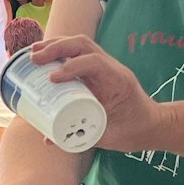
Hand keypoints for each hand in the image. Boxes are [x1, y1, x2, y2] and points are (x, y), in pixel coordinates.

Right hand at [28, 36, 161, 151]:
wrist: (150, 125)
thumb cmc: (133, 130)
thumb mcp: (110, 136)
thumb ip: (82, 137)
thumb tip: (48, 139)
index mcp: (118, 80)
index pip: (95, 63)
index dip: (73, 67)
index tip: (53, 79)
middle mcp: (111, 68)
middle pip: (83, 45)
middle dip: (57, 48)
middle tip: (34, 59)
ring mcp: (104, 66)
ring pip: (79, 45)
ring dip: (55, 45)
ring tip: (33, 53)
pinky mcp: (96, 71)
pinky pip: (77, 54)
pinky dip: (59, 51)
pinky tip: (42, 56)